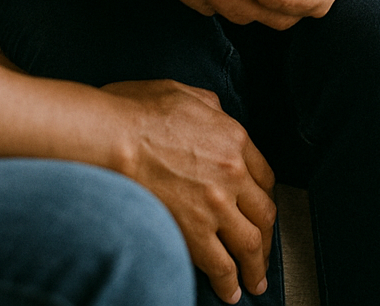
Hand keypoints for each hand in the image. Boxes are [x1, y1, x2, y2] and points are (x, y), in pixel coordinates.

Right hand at [103, 79, 274, 303]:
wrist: (113, 136)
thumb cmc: (139, 111)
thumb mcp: (186, 93)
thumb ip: (212, 109)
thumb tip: (218, 118)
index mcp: (234, 139)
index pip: (264, 175)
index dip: (263, 194)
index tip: (259, 206)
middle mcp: (233, 175)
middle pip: (265, 213)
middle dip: (266, 235)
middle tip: (263, 248)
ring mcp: (216, 207)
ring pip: (250, 244)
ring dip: (256, 267)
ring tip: (255, 281)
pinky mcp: (195, 233)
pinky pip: (222, 266)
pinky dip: (229, 283)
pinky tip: (230, 292)